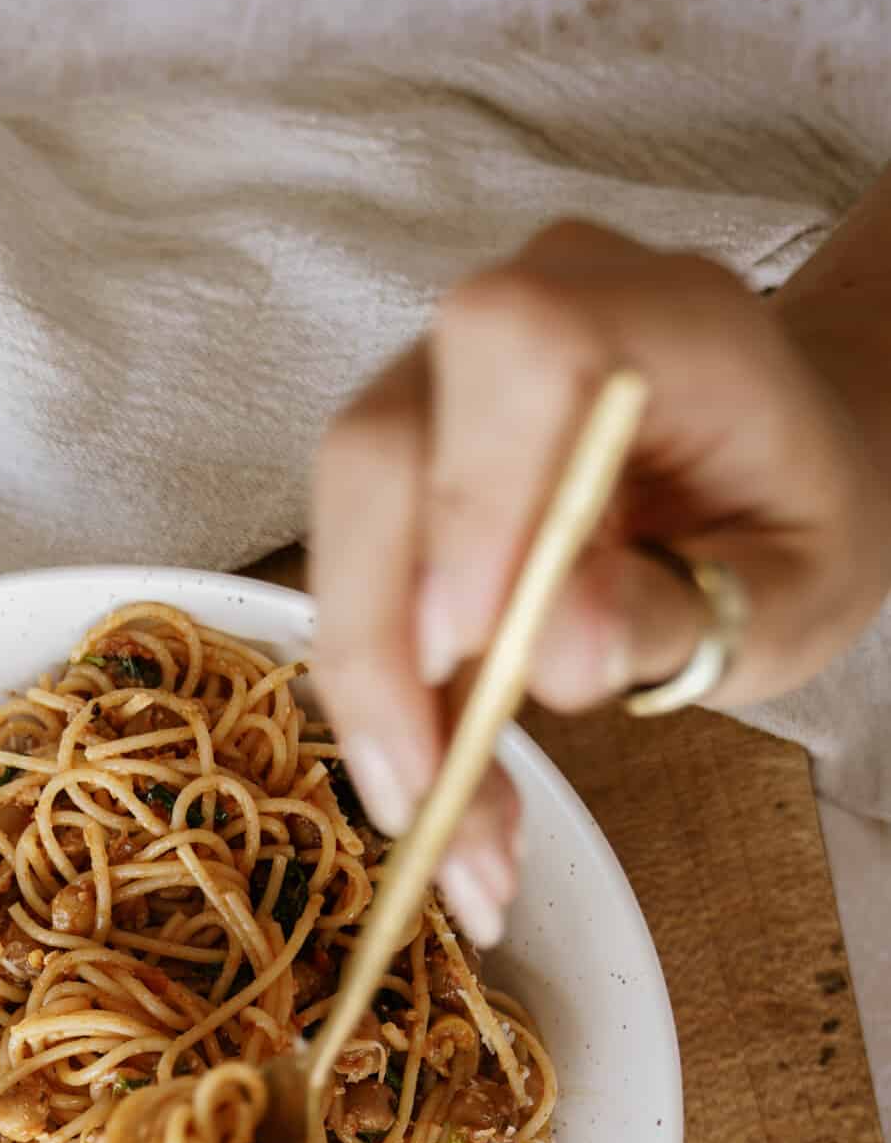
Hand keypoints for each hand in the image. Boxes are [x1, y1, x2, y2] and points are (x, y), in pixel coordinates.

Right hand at [308, 217, 890, 946]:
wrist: (776, 469)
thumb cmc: (797, 520)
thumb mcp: (794, 592)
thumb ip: (687, 612)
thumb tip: (556, 655)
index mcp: (660, 316)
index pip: (516, 352)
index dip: (469, 494)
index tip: (467, 647)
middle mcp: (523, 314)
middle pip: (382, 449)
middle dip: (382, 639)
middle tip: (424, 796)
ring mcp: (445, 381)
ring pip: (346, 522)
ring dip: (371, 692)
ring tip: (440, 827)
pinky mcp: (403, 458)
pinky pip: (356, 571)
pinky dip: (382, 699)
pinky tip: (438, 795)